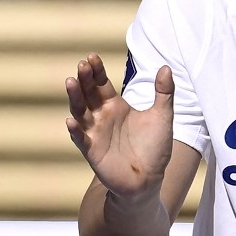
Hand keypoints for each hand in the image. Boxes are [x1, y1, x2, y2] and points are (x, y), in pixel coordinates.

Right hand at [65, 53, 174, 200]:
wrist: (150, 179)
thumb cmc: (155, 147)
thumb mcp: (162, 116)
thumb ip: (164, 92)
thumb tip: (165, 67)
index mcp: (115, 106)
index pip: (101, 84)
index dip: (96, 71)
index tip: (91, 56)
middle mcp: (101, 117)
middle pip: (88, 94)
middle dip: (84, 79)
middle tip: (82, 65)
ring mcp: (95, 133)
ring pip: (80, 112)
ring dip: (74, 98)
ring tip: (70, 82)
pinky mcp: (92, 152)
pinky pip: (81, 139)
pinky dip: (76, 130)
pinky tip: (71, 120)